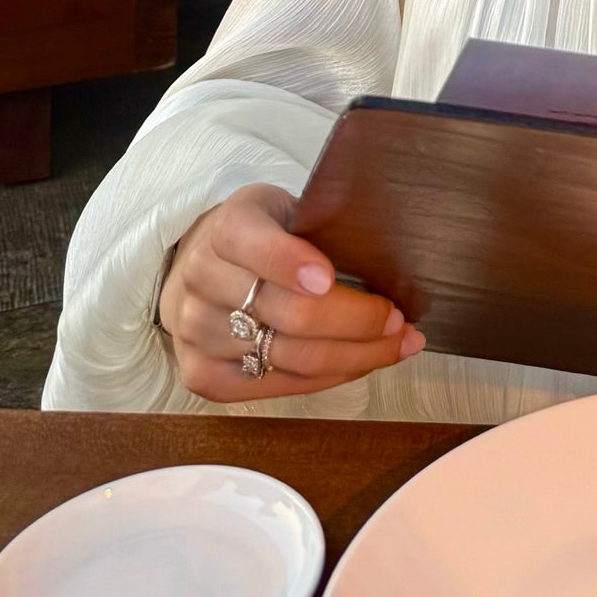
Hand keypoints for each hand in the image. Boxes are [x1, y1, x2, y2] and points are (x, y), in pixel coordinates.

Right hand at [158, 183, 421, 403]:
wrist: (200, 265)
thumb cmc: (261, 234)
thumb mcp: (283, 209)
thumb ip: (318, 228)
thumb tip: (384, 256)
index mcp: (226, 229)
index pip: (257, 247)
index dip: (292, 264)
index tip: (330, 277)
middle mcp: (203, 281)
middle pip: (289, 314)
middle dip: (356, 321)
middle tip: (399, 320)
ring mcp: (196, 333)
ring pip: (290, 357)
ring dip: (354, 356)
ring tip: (395, 345)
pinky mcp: (200, 376)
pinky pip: (274, 386)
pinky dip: (326, 379)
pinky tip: (358, 365)